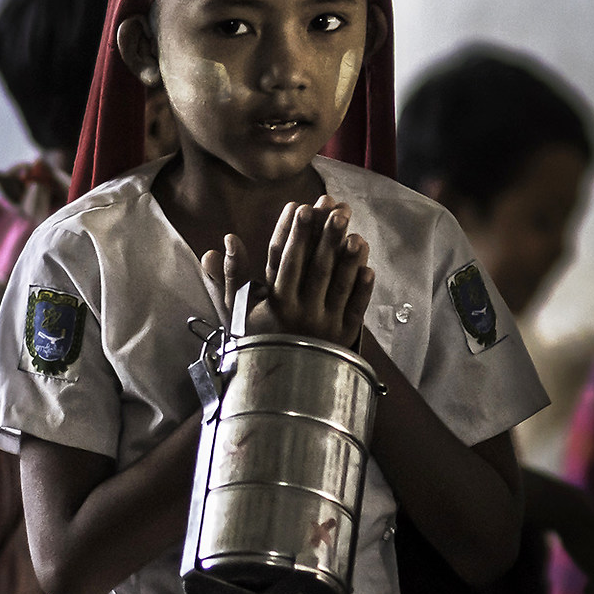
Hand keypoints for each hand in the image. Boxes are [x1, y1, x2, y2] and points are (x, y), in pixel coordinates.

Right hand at [202, 194, 373, 346]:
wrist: (280, 387)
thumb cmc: (260, 339)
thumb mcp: (239, 311)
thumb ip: (231, 275)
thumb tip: (224, 241)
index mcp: (274, 301)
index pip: (282, 259)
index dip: (290, 232)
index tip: (298, 206)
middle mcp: (299, 311)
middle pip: (313, 266)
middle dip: (323, 234)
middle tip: (332, 205)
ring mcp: (324, 323)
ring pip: (337, 284)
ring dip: (347, 256)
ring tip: (353, 231)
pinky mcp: (344, 336)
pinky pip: (355, 308)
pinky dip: (362, 288)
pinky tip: (369, 267)